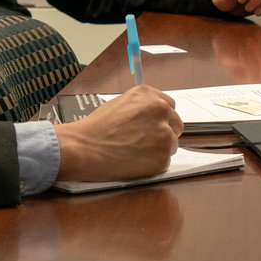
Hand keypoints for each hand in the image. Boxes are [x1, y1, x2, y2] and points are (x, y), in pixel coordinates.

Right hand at [56, 85, 183, 183]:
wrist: (84, 148)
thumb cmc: (96, 128)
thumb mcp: (120, 103)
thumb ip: (142, 107)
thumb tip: (153, 115)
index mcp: (150, 96)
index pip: (170, 106)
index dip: (161, 118)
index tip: (154, 125)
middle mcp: (161, 111)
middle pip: (176, 124)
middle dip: (164, 133)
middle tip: (145, 142)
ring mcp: (164, 135)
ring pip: (171, 144)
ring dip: (158, 149)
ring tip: (134, 152)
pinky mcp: (162, 157)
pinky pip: (164, 161)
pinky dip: (152, 164)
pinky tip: (134, 162)